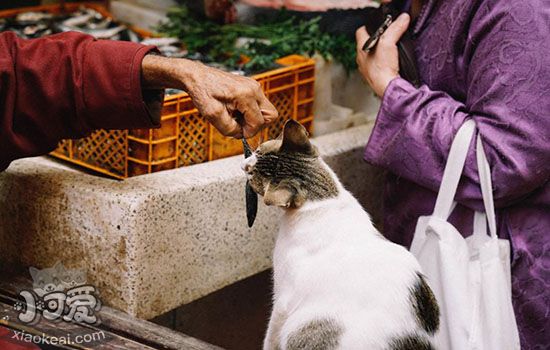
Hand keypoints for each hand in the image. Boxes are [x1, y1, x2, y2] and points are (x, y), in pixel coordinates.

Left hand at [142, 55, 277, 137]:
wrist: (197, 77)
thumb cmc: (202, 92)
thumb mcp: (212, 116)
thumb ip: (229, 129)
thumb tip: (241, 134)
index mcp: (246, 95)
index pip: (259, 122)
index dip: (249, 132)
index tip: (237, 132)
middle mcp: (254, 88)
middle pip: (270, 116)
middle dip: (256, 125)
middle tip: (239, 125)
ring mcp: (254, 86)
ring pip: (265, 111)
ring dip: (252, 119)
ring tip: (234, 116)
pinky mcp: (251, 86)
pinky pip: (258, 104)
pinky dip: (249, 112)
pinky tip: (235, 110)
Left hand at [355, 13, 409, 96]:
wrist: (388, 88)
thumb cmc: (382, 69)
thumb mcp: (389, 42)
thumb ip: (395, 29)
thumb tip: (402, 19)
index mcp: (361, 49)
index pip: (360, 32)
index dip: (369, 26)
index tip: (377, 25)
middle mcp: (361, 60)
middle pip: (367, 44)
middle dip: (376, 39)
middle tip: (386, 37)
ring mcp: (367, 70)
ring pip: (371, 56)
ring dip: (379, 53)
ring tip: (390, 50)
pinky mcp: (374, 78)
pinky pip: (377, 67)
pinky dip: (383, 64)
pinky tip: (391, 64)